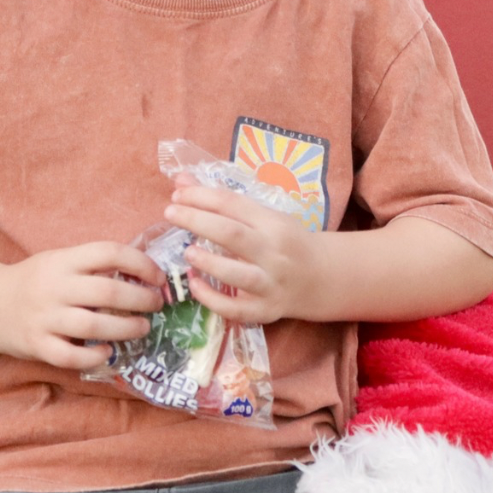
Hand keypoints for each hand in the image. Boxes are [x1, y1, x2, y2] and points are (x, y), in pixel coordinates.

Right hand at [0, 242, 164, 370]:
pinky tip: (108, 351)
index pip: (108, 252)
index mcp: (62, 261)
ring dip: (126, 329)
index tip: (158, 277)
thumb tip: (143, 275)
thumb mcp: (59, 262)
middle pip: (107, 292)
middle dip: (141, 300)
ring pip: (93, 327)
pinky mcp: (37, 345)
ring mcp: (44, 318)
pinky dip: (95, 356)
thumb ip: (92, 266)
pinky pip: (71, 356)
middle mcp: (54, 287)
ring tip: (142, 328)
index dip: (140, 263)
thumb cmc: (34, 281)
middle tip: (156, 305)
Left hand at [166, 183, 323, 323]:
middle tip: (170, 214)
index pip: (232, 204)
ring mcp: (270, 284)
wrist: (322, 277)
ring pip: (238, 274)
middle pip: (232, 234)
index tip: (177, 195)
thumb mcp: (262, 216)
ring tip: (187, 252)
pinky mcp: (266, 310)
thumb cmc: (286, 241)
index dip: (201, 197)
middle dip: (197, 221)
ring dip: (209, 262)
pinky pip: (237, 309)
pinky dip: (213, 299)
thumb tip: (180, 182)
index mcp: (272, 223)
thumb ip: (223, 202)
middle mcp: (273, 252)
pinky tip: (195, 286)